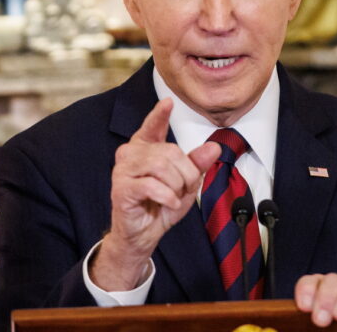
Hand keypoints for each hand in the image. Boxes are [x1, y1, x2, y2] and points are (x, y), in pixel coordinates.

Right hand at [89, 98, 220, 290]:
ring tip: (175, 197)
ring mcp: (123, 170)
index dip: (159, 114)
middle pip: (169, 152)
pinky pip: (152, 185)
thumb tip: (214, 147)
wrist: (143, 235)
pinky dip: (167, 196)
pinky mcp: (121, 188)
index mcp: (145, 149)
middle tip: (185, 189)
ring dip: (176, 185)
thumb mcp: (185, 184)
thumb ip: (197, 164)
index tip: (169, 102)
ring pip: (161, 167)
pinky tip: (169, 203)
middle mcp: (131, 154)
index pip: (152, 126)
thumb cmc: (160, 206)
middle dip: (186, 173)